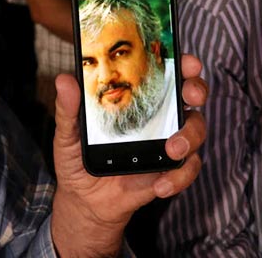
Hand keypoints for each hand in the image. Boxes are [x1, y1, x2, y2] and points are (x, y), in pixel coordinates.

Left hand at [50, 53, 207, 256]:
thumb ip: (68, 109)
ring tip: (172, 151)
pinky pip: (187, 169)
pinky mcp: (169, 170)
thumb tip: (64, 80)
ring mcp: (168, 142)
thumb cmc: (78, 157)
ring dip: (190, 137)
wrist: (84, 199)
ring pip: (196, 129)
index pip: (165, 71)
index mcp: (137, 97)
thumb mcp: (68, 132)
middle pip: (191, 93)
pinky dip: (179, 176)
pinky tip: (160, 185)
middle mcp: (159, 115)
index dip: (182, 63)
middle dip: (197, 89)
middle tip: (190, 96)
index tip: (188, 63)